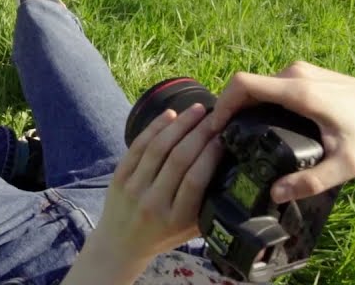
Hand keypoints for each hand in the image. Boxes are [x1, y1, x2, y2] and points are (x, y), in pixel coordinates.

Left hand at [82, 103, 223, 280]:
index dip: (211, 154)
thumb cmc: (164, 235)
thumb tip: (235, 169)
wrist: (120, 244)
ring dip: (180, 124)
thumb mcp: (192, 229)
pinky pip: (138, 146)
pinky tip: (171, 115)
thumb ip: (210, 205)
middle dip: (199, 132)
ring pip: (159, 148)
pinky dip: (155, 127)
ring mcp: (134, 188)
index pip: (196, 180)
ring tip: (197, 109)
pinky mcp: (119, 176)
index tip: (225, 136)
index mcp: (177, 219)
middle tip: (215, 116)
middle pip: (179, 159)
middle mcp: (154, 203)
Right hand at [210, 61, 354, 203]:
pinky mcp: (310, 74)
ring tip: (241, 134)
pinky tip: (265, 124)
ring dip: (246, 105)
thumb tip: (275, 193)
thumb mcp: (346, 166)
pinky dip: (262, 100)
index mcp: (301, 91)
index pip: (244, 84)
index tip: (214, 127)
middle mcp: (298, 74)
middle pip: (248, 85)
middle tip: (224, 139)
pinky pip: (274, 84)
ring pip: (261, 84)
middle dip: (231, 109)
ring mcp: (304, 71)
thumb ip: (311, 181)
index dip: (222, 103)